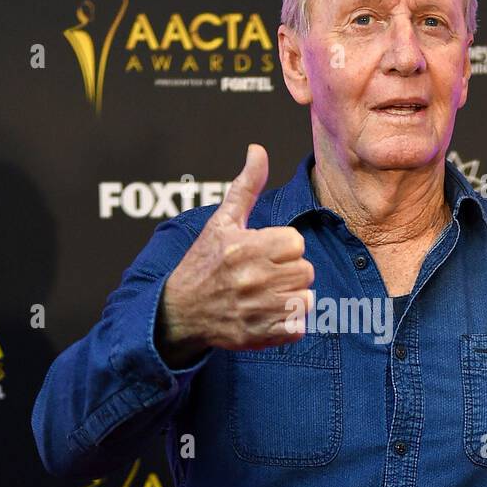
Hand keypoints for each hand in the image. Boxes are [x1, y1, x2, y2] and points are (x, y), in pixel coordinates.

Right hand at [157, 144, 314, 364]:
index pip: (296, 243)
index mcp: (245, 247)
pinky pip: (299, 327)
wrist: (179, 312)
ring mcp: (256, 309)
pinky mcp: (259, 335)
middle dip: (290, 272)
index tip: (267, 252)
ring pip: (306, 299)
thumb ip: (246, 186)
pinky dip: (289, 324)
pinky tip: (269, 315)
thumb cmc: (203, 263)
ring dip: (292, 298)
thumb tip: (258, 150)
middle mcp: (252, 278)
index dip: (284, 247)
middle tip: (267, 275)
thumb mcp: (221, 222)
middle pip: (306, 271)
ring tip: (269, 295)